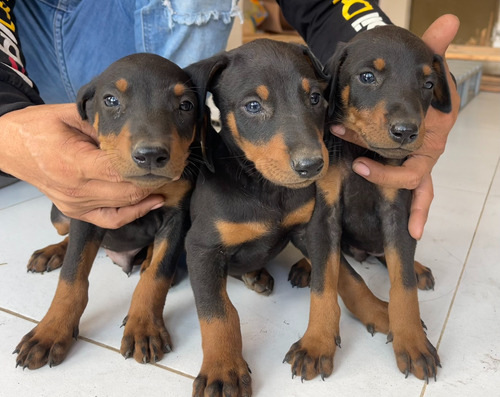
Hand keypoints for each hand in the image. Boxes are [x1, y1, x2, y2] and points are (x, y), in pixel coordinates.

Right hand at [0, 104, 163, 227]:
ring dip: (147, 196)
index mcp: (75, 163)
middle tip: (171, 170)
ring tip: (165, 183)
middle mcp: (77, 189)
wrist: (9, 147)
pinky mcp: (76, 211)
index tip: (165, 161)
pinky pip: (110, 219)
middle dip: (152, 183)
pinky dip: (132, 213)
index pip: (121, 172)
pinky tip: (150, 202)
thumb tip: (132, 130)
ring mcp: (76, 204)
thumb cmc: (37, 127)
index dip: (147, 170)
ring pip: (123, 207)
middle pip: (127, 192)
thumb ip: (101, 125)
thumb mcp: (68, 116)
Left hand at [330, 14, 460, 238]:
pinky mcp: (402, 160)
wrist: (408, 84)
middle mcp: (425, 152)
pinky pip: (404, 186)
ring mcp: (415, 159)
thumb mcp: (425, 66)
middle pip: (410, 180)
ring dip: (394, 200)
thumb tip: (450, 20)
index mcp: (432, 135)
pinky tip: (396, 222)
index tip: (360, 163)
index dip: (390, 170)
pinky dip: (405, 203)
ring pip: (411, 189)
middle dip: (385, 183)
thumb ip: (435, 48)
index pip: (417, 162)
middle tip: (358, 174)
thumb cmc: (417, 80)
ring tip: (393, 231)